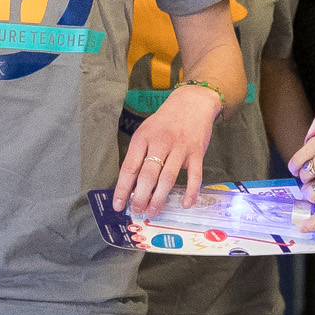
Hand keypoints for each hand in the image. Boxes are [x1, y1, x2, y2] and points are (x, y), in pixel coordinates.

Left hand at [116, 83, 222, 213]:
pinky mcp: (197, 152)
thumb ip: (139, 155)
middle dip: (140, 197)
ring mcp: (180, 148)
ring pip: (168, 178)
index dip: (122, 188)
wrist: (192, 103)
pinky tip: (185, 204)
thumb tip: (130, 185)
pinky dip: (190, 192)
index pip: (129, 167)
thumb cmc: (165, 122)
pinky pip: (194, 176)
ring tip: (153, 211)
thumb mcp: (146, 132)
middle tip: (137, 211)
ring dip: (159, 198)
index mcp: (143, 138)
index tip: (118, 205)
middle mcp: (161, 142)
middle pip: (148, 175)